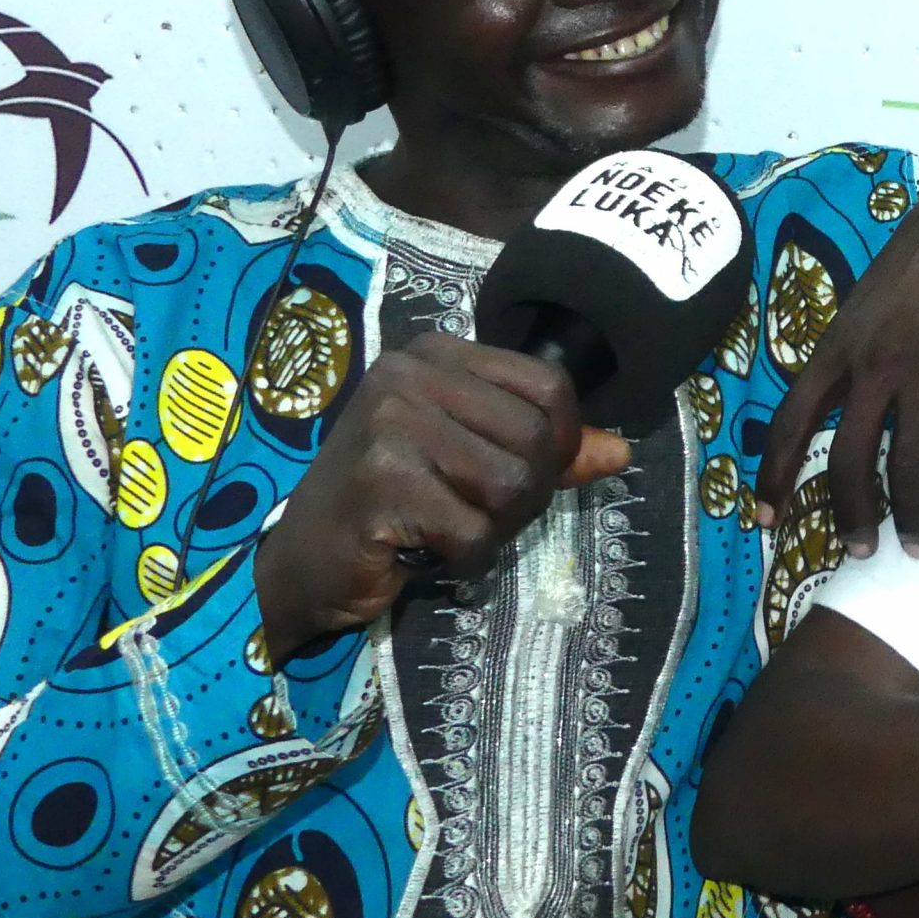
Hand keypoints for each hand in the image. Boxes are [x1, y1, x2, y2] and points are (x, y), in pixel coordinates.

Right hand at [253, 333, 630, 657]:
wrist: (298, 564)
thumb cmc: (387, 504)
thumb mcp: (468, 460)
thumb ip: (543, 448)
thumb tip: (621, 452)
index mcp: (435, 353)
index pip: (551, 386)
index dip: (562, 442)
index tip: (526, 474)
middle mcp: (408, 375)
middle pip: (538, 438)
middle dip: (527, 495)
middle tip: (477, 515)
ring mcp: (390, 424)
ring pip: (512, 485)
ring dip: (496, 528)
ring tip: (448, 529)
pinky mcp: (381, 481)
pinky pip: (476, 532)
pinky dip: (465, 559)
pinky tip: (423, 552)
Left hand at [754, 153, 918, 556]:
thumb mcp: (874, 292)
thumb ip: (857, 346)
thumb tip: (849, 397)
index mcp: (841, 340)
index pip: (794, 419)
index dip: (777, 474)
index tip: (769, 520)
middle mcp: (875, 361)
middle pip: (851, 457)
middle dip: (852, 514)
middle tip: (860, 552)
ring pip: (906, 463)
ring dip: (910, 514)